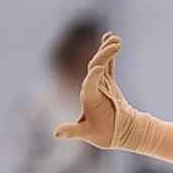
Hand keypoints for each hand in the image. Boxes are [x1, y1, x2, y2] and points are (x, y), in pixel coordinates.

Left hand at [54, 32, 131, 148]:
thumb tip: (55, 134)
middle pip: (95, 67)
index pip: (89, 83)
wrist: (115, 133)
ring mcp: (100, 83)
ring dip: (107, 49)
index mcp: (88, 97)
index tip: (100, 68)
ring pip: (102, 62)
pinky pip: (109, 65)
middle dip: (104, 55)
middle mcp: (92, 87)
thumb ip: (72, 131)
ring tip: (115, 37)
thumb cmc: (102, 134)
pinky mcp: (108, 82)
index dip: (93, 76)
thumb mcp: (86, 133)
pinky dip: (110, 53)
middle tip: (116, 45)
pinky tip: (111, 38)